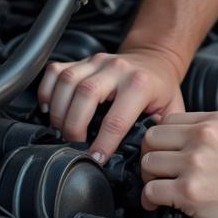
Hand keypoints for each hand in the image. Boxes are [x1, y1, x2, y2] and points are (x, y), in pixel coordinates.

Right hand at [37, 48, 185, 161]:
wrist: (155, 58)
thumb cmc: (160, 88)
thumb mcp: (171, 110)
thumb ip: (161, 133)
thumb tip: (147, 158)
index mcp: (140, 84)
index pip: (116, 119)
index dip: (102, 144)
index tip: (96, 159)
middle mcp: (117, 69)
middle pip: (85, 94)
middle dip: (74, 126)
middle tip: (74, 145)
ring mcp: (97, 61)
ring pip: (67, 81)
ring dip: (58, 111)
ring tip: (62, 130)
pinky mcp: (82, 60)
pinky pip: (55, 71)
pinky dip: (46, 91)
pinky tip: (50, 109)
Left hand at [140, 111, 217, 217]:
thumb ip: (208, 133)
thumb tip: (184, 142)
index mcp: (213, 121)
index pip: (167, 120)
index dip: (161, 139)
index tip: (162, 151)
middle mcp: (201, 138)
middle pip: (151, 138)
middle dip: (150, 155)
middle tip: (156, 171)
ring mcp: (194, 163)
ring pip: (147, 164)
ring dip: (149, 179)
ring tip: (160, 188)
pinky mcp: (189, 191)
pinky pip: (151, 192)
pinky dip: (150, 201)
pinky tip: (160, 204)